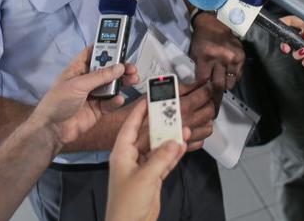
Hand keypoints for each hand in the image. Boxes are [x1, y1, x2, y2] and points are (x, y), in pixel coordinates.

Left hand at [32, 45, 139, 146]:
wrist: (52, 130)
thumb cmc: (55, 103)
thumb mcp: (78, 84)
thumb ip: (100, 76)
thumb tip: (118, 67)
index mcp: (78, 69)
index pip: (93, 53)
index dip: (105, 48)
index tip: (119, 45)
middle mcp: (86, 80)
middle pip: (107, 70)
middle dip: (120, 67)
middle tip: (130, 67)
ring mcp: (93, 94)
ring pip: (112, 85)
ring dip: (123, 82)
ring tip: (132, 80)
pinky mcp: (98, 109)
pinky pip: (111, 102)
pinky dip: (116, 100)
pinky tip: (118, 99)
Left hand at [106, 99, 187, 220]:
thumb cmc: (125, 206)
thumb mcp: (144, 178)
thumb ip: (160, 158)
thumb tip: (173, 142)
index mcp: (121, 154)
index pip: (130, 125)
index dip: (139, 110)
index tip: (150, 97)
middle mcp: (131, 158)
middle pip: (147, 135)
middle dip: (160, 123)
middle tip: (172, 110)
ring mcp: (142, 168)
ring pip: (158, 147)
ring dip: (170, 139)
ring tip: (182, 127)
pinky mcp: (152, 178)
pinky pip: (164, 160)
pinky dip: (173, 153)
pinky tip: (181, 145)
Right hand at [135, 80, 215, 152]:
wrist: (124, 135)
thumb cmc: (136, 116)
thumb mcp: (155, 94)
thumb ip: (178, 89)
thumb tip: (193, 84)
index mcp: (180, 108)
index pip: (202, 96)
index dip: (208, 88)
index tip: (208, 85)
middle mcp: (185, 124)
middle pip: (209, 111)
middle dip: (210, 102)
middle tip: (206, 97)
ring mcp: (184, 137)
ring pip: (207, 128)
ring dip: (207, 119)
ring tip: (201, 112)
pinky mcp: (181, 148)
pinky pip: (199, 142)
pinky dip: (199, 134)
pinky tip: (194, 127)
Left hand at [189, 13, 244, 107]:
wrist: (215, 22)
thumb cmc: (201, 39)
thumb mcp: (194, 53)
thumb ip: (199, 69)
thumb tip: (201, 87)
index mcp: (205, 57)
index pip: (203, 81)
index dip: (202, 92)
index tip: (202, 102)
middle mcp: (220, 58)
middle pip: (217, 85)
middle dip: (215, 99)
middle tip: (214, 110)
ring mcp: (232, 58)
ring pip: (229, 82)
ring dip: (225, 88)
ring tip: (221, 93)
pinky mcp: (241, 57)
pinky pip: (238, 75)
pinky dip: (233, 79)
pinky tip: (229, 80)